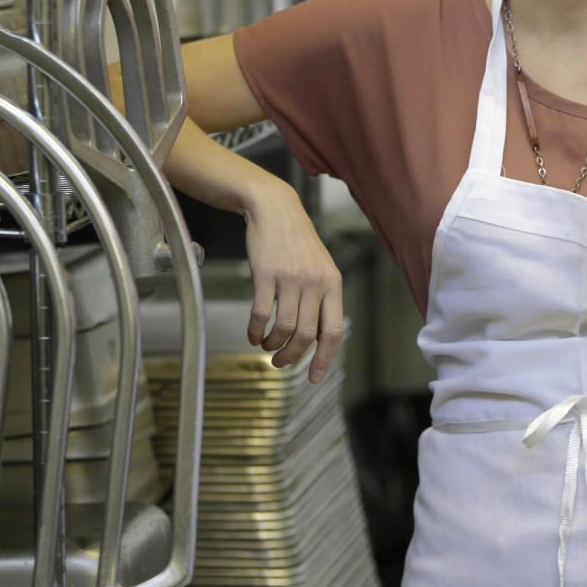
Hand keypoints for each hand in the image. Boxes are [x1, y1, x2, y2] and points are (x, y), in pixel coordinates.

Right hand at [243, 180, 342, 383]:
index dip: (323, 359)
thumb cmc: (297, 243)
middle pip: (306, 336)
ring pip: (284, 328)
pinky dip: (255, 330)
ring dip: (272, 345)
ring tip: (265, 345)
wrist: (275, 209)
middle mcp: (315, 282)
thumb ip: (321, 300)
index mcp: (333, 284)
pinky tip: (253, 334)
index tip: (313, 377)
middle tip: (280, 362)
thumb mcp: (320, 268)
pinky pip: (260, 313)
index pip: (333, 331)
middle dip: (292, 357)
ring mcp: (291, 278)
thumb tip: (317, 339)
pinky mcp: (266, 274)